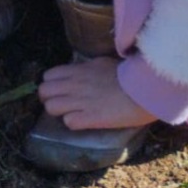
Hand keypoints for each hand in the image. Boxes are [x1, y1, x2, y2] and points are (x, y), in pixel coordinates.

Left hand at [37, 56, 156, 128]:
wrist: (143, 90)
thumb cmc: (127, 75)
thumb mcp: (101, 63)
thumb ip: (86, 68)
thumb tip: (81, 70)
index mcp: (77, 70)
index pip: (48, 76)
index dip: (50, 85)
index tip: (58, 91)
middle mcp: (73, 85)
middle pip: (44, 92)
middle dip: (49, 99)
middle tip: (60, 105)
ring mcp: (80, 101)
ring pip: (51, 107)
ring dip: (58, 112)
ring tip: (70, 114)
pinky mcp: (90, 118)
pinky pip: (69, 122)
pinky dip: (73, 123)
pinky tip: (82, 122)